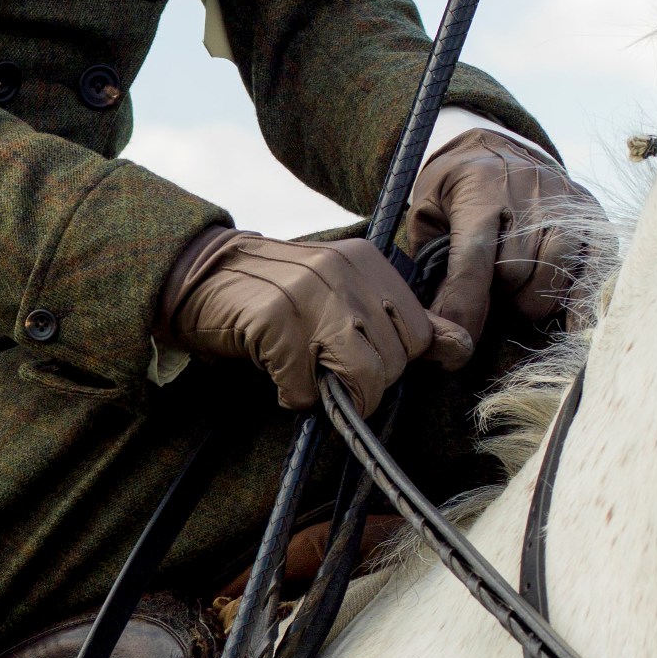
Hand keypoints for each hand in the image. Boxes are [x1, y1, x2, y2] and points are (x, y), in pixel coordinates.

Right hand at [153, 227, 471, 412]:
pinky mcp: (273, 321)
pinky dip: (292, 396)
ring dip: (337, 396)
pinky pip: (305, 387)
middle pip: (394, 361)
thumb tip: (458, 349)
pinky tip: (278, 376)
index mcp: (368, 262)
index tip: (364, 363)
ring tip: (310, 381)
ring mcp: (308, 294)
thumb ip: (396, 319)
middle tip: (328, 373)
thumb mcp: (342, 294)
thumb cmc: (276, 294)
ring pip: (362, 376)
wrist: (198, 275)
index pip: (419, 333)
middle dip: (366, 383)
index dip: (396, 361)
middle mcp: (344, 272)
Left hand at [404, 127, 601, 348]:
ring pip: (555, 276)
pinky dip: (580, 298)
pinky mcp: (593, 216)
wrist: (496, 146)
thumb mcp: (426, 209)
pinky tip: (570, 319)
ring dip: (534, 299)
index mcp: (481, 187)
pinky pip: (595, 269)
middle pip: (516, 274)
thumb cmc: (455, 187)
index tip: (457, 340)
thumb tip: (439, 320)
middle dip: (498, 298)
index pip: (474, 258)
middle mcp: (530, 193)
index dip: (465, 305)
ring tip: (518, 294)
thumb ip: (431, 258)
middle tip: (489, 295)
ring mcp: (567, 204)